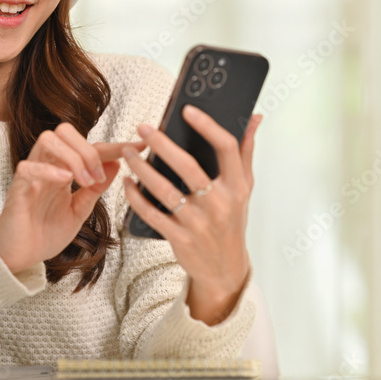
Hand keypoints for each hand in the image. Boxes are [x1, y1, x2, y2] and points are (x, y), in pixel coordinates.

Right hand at [0, 122, 146, 273]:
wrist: (20, 258)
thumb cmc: (44, 233)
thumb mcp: (79, 210)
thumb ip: (95, 189)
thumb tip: (118, 164)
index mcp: (62, 170)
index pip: (89, 147)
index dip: (114, 146)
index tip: (139, 148)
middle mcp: (46, 166)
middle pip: (64, 131)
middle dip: (87, 149)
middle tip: (99, 176)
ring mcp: (31, 176)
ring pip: (47, 140)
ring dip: (72, 157)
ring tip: (85, 181)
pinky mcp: (16, 190)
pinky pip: (28, 168)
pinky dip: (48, 170)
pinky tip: (65, 180)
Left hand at [122, 105, 262, 323]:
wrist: (225, 269)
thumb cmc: (232, 222)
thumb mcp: (244, 189)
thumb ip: (246, 152)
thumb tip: (253, 118)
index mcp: (237, 187)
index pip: (227, 148)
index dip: (208, 126)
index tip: (187, 110)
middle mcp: (219, 204)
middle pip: (188, 167)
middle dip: (163, 145)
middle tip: (143, 128)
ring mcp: (199, 223)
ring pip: (165, 191)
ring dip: (143, 169)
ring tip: (129, 152)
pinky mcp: (180, 238)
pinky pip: (152, 214)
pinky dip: (136, 198)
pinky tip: (127, 183)